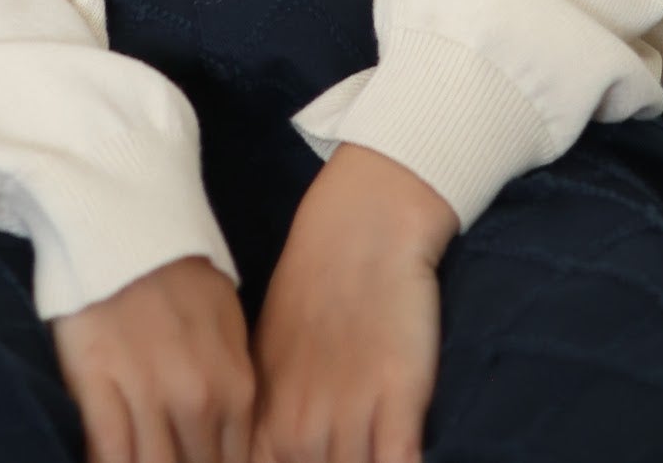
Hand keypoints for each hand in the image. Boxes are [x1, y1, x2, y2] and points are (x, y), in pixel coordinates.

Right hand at [50, 252, 257, 462]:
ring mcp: (148, 395)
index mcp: (236, 389)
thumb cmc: (179, 274)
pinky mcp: (99, 386)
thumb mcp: (229, 326)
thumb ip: (234, 388)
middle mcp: (198, 401)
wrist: (125, 224)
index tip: (194, 462)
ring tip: (140, 461)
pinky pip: (109, 455)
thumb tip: (230, 442)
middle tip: (168, 458)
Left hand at [248, 145, 458, 462]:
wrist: (363, 224)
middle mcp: (297, 425)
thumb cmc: (316, 286)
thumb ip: (269, 415)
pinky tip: (401, 458)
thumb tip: (261, 450)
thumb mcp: (273, 353)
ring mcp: (347, 416)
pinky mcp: (398, 400)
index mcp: (263, 415)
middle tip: (337, 455)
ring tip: (367, 454)